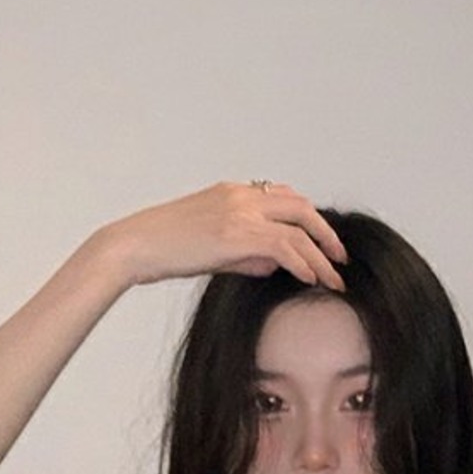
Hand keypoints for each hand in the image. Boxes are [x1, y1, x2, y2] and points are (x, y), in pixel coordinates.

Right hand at [98, 181, 346, 292]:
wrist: (132, 246)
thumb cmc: (161, 250)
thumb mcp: (209, 250)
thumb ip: (245, 255)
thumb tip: (274, 266)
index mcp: (233, 193)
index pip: (283, 197)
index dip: (307, 220)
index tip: (319, 242)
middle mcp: (241, 196)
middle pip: (300, 207)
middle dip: (326, 234)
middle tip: (339, 259)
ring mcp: (239, 212)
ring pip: (298, 227)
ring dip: (321, 255)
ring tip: (333, 279)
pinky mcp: (235, 234)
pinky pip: (284, 246)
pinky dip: (303, 263)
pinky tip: (310, 280)